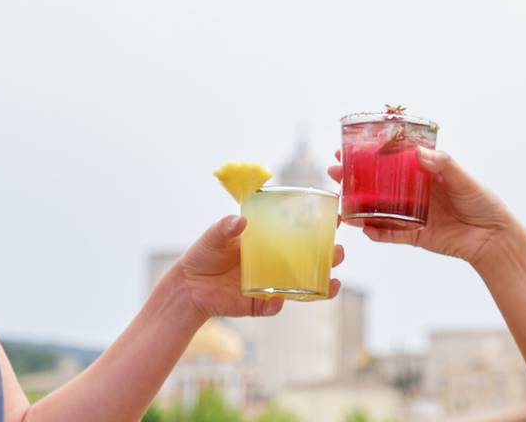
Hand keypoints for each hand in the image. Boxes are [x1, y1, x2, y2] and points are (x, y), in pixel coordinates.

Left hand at [176, 215, 343, 319]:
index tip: (336, 219)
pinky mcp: (257, 304)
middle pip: (310, 261)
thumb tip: (241, 221)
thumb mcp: (214, 236)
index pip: (300, 233)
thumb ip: (225, 227)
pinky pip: (272, 306)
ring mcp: (269, 284)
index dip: (320, 227)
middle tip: (338, 251)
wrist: (187, 287)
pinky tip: (278, 300)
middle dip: (330, 257)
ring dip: (320, 285)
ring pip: (301, 287)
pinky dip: (276, 304)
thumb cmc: (203, 255)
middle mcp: (274, 263)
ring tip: (334, 281)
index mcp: (269, 242)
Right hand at [329, 147, 518, 267]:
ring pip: (379, 210)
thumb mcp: (464, 179)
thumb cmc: (484, 203)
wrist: (495, 238)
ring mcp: (413, 215)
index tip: (350, 146)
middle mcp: (415, 192)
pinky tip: (362, 229)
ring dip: (359, 206)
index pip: (392, 160)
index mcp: (425, 173)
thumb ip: (443, 165)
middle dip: (355, 178)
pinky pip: (392, 235)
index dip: (371, 153)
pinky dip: (377, 233)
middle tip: (334, 172)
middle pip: (379, 184)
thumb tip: (419, 153)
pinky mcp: (417, 236)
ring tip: (340, 204)